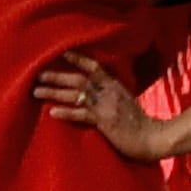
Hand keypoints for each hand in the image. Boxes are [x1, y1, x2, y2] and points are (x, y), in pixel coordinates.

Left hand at [30, 52, 173, 156]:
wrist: (153, 138)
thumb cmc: (139, 124)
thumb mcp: (125, 102)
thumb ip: (111, 94)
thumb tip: (95, 91)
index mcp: (114, 86)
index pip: (94, 67)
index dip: (78, 58)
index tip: (61, 52)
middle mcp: (109, 92)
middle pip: (79, 78)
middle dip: (57, 75)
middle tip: (38, 74)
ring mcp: (106, 106)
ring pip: (76, 94)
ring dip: (54, 92)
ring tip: (36, 91)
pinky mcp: (105, 122)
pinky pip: (82, 115)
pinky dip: (67, 113)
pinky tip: (52, 112)